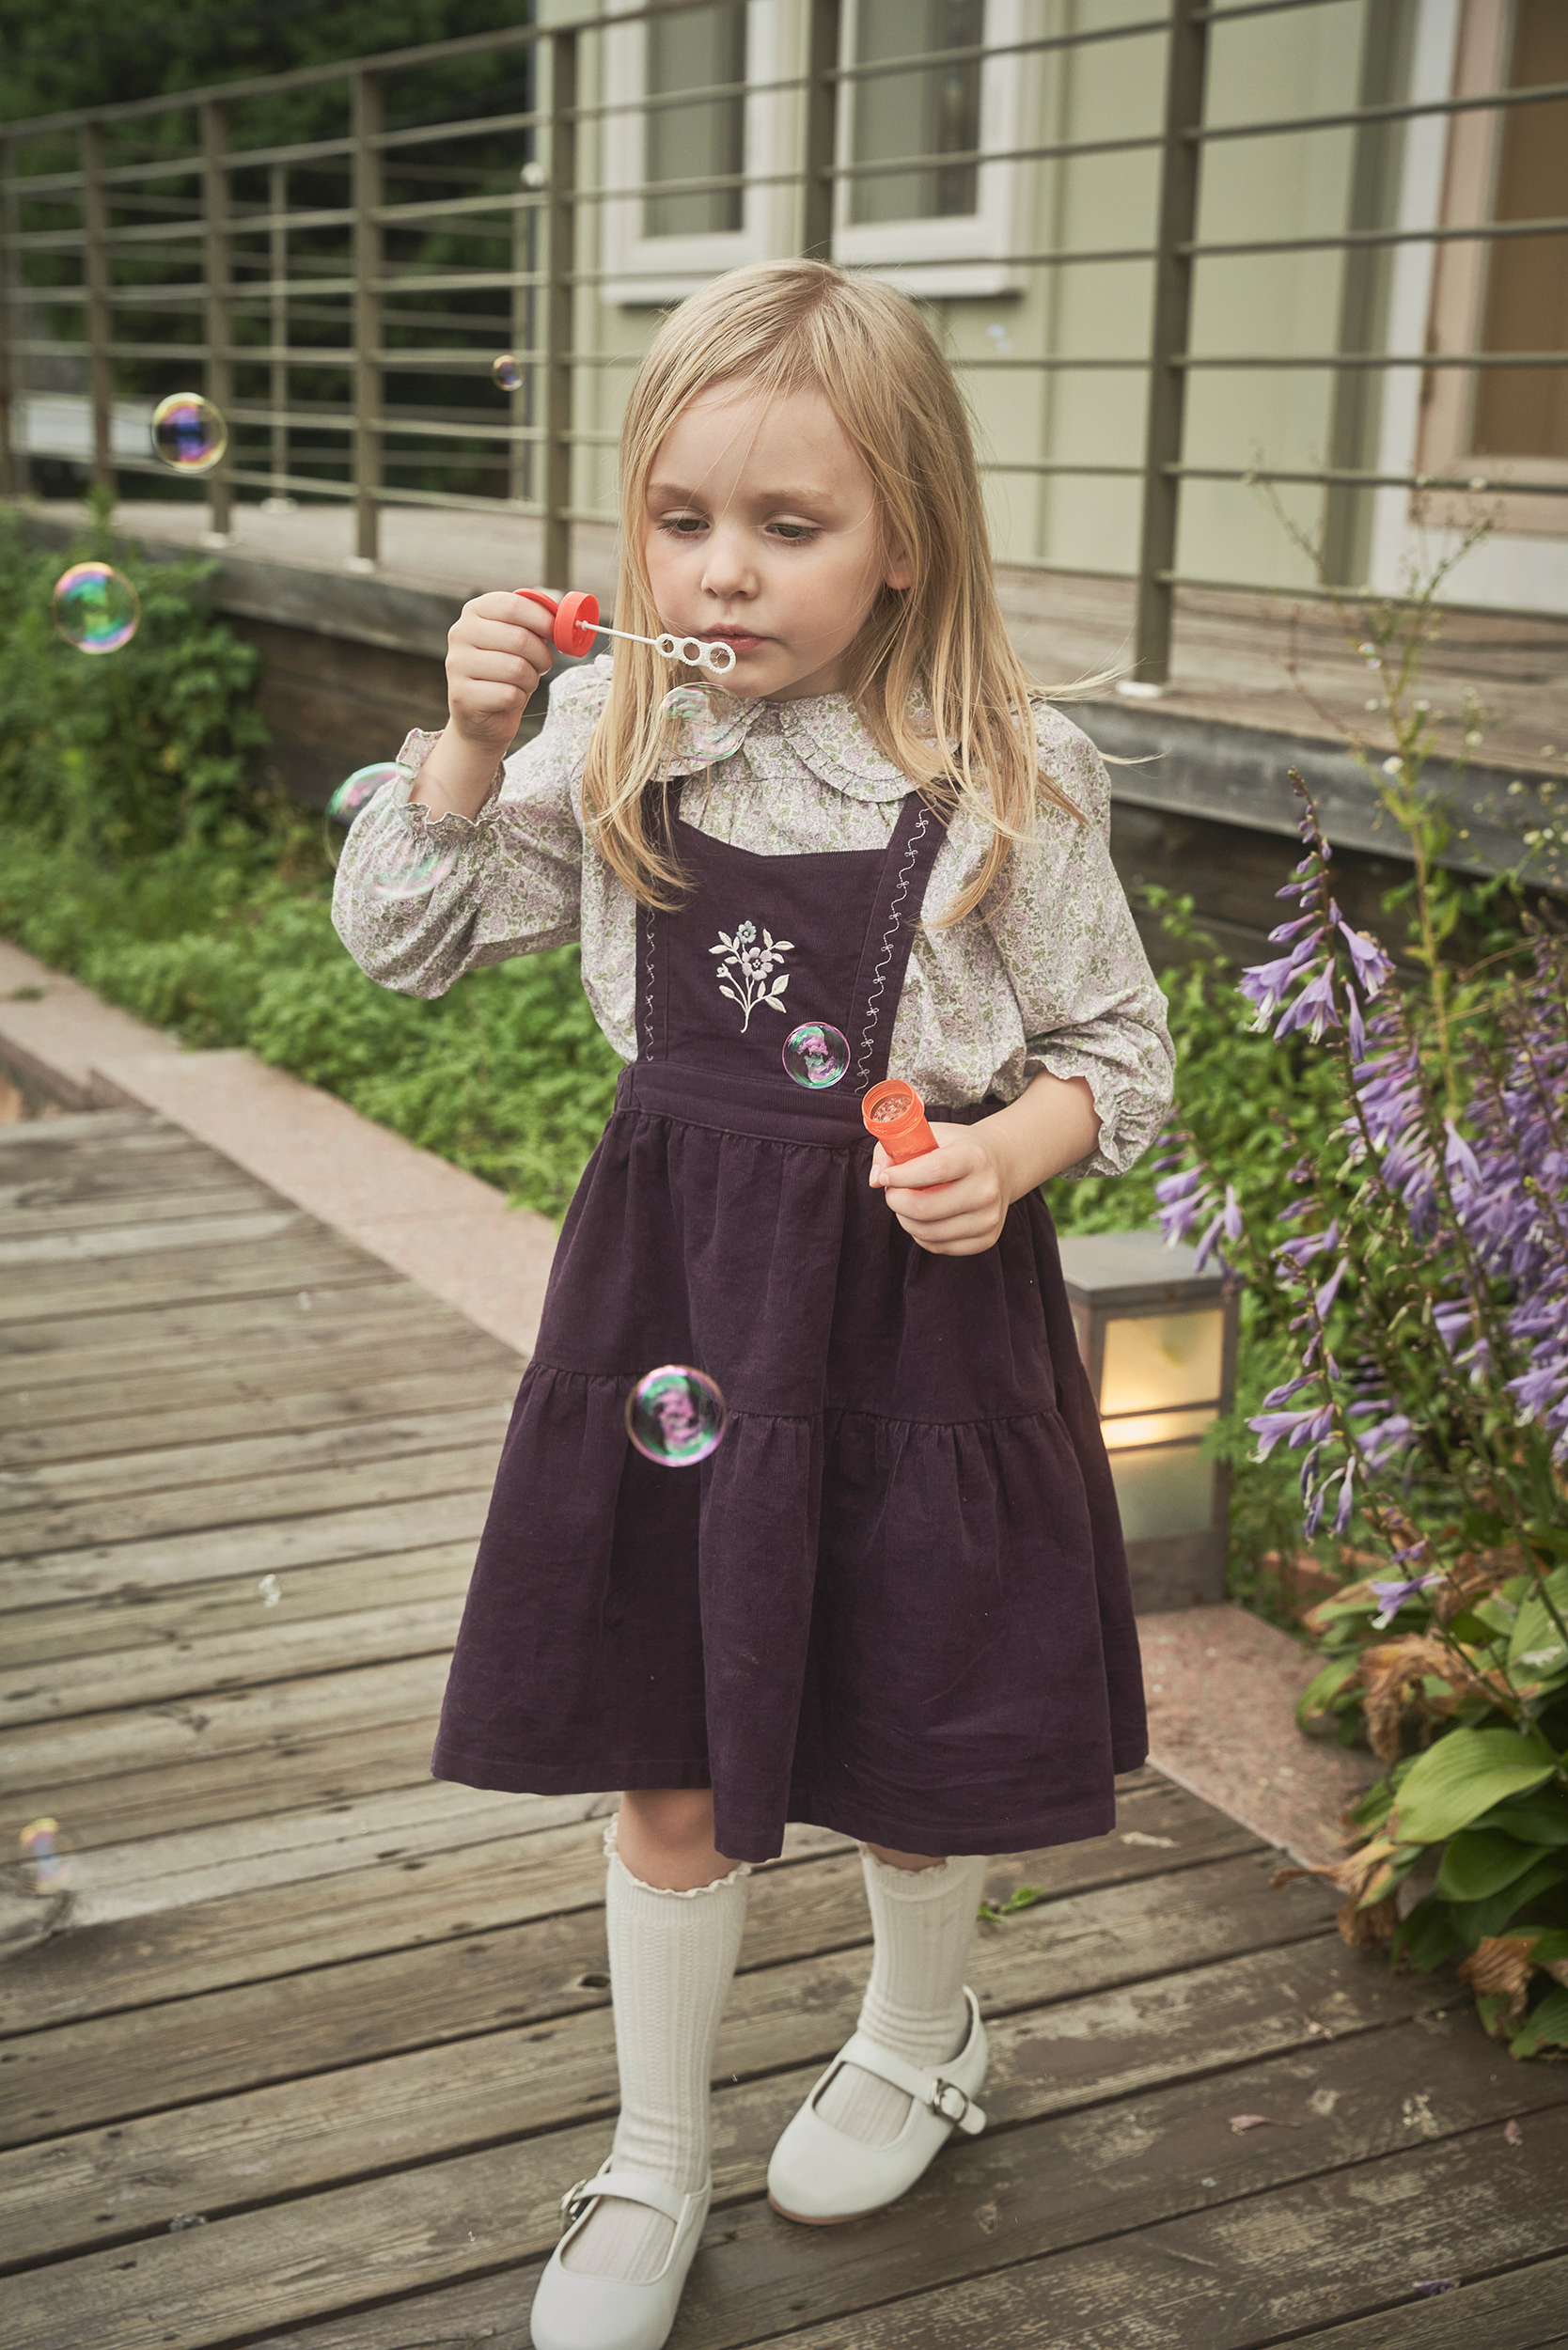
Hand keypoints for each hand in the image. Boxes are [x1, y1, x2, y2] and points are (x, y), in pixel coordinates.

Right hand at [446, 589, 555, 755]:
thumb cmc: (505, 673)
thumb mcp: (520, 642)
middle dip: (541, 656)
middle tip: (542, 665)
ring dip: (530, 680)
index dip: (543, 620)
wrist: (481, 716)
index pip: (513, 605)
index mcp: (475, 611)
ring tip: (523, 683)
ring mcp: (457, 664)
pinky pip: (509, 694)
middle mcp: (460, 633)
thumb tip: (564, 620)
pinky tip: (509, 699)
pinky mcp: (461, 695)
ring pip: (516, 668)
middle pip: (519, 638)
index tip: (556, 634)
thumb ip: (536, 625)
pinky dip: (518, 699)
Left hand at [867, 1073, 1101, 1255]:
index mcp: (974, 1157)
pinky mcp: (986, 1239)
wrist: (1000, 1165)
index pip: (934, 1170)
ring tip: (907, 1203)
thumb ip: (894, 1150)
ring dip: (905, 1219)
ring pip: (927, 1232)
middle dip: (896, 1201)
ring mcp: (989, 1218)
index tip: (884, 1177)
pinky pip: (938, 1246)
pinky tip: (925, 1217)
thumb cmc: (956, 1148)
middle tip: (891, 1191)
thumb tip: (875, 1180)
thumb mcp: (930, 1135)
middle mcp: (987, 1189)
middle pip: (925, 1208)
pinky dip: (921, 1234)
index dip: (901, 1177)